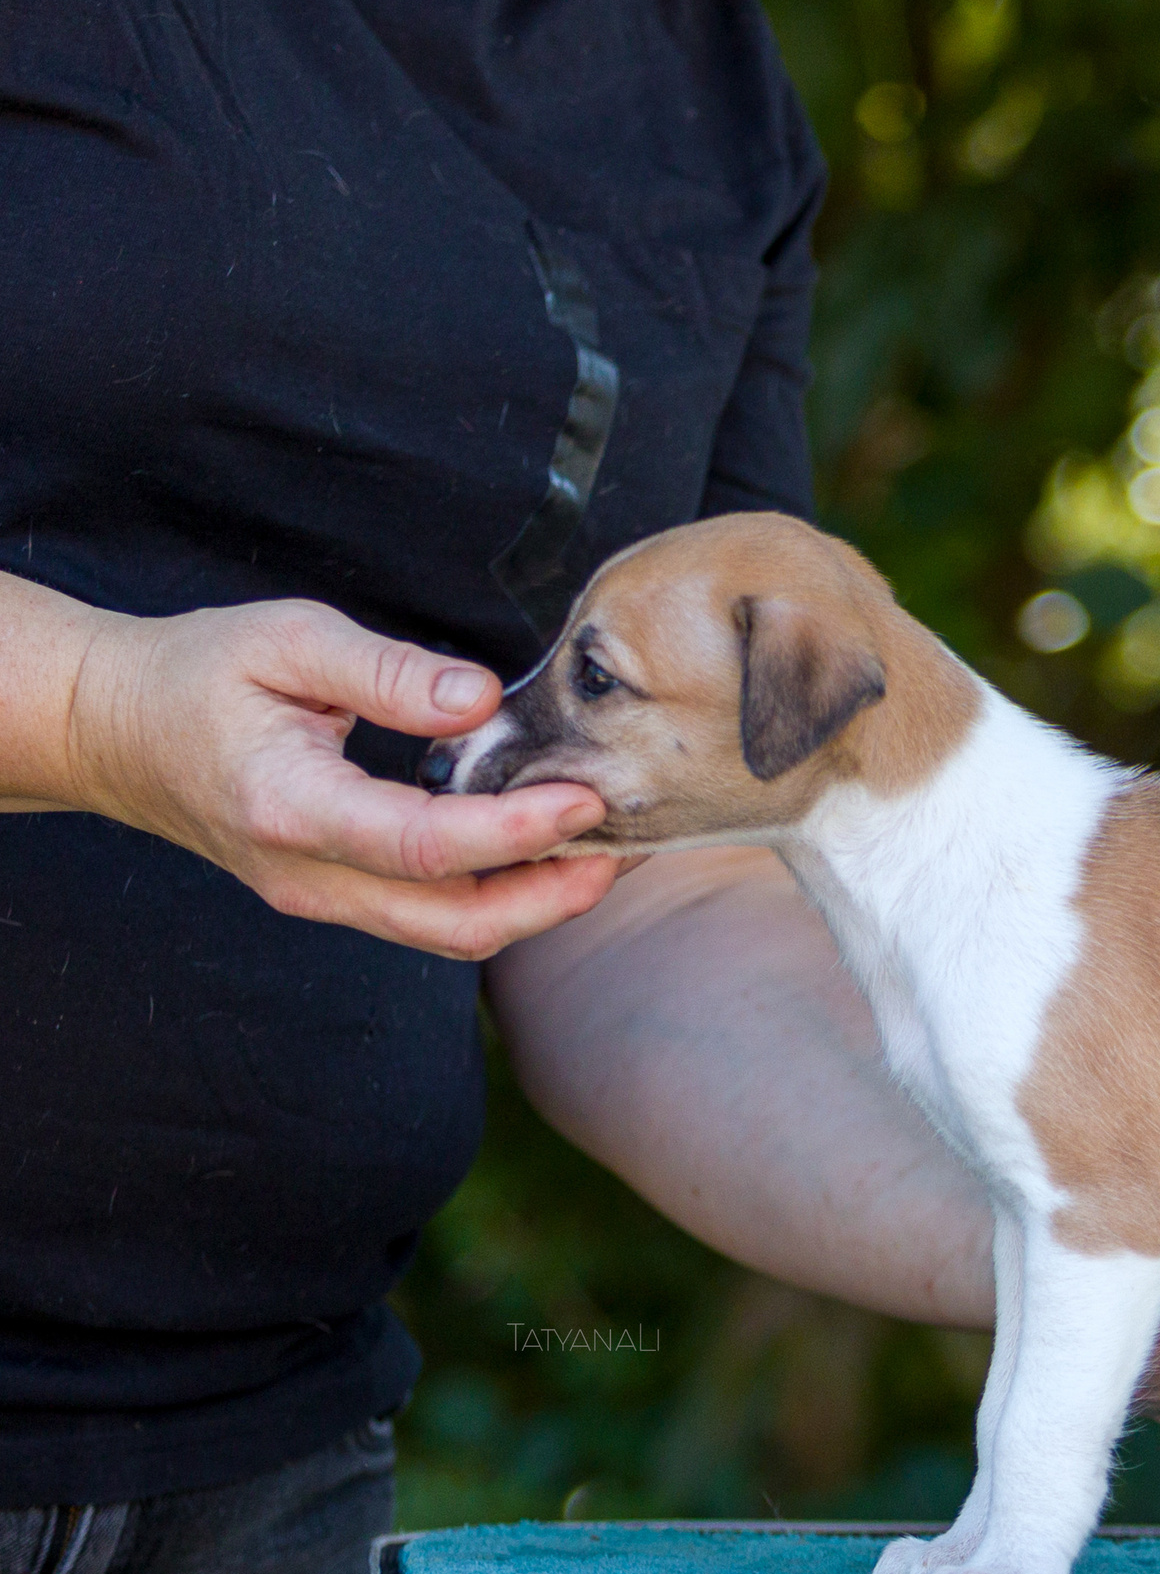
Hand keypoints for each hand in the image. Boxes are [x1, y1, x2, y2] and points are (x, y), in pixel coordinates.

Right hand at [63, 599, 618, 958]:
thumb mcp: (289, 640)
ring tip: (607, 850)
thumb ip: (388, 674)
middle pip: (455, 922)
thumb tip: (479, 699)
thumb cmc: (199, 674)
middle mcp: (309, 874)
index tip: (586, 799)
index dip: (516, 831)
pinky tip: (548, 852)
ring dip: (537, 904)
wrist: (118, 730)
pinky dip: (502, 897)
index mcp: (291, 806)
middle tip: (626, 843)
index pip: (426, 845)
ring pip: (450, 934)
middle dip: (553, 896)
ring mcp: (321, 897)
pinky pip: (432, 918)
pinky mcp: (337, 897)